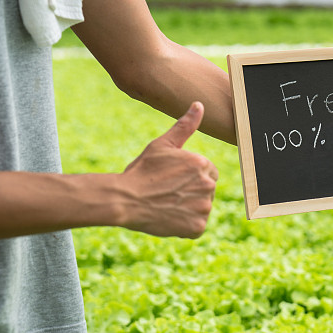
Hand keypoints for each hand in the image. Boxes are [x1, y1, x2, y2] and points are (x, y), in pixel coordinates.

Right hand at [117, 102, 217, 237]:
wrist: (124, 200)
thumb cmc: (141, 171)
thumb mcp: (162, 145)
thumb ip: (185, 126)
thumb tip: (199, 104)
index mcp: (202, 164)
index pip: (208, 172)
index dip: (190, 176)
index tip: (173, 179)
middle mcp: (208, 185)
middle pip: (207, 190)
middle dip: (191, 192)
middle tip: (167, 192)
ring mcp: (203, 207)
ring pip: (201, 208)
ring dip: (188, 209)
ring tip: (166, 204)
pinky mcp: (197, 227)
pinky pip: (196, 227)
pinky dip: (185, 225)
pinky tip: (168, 218)